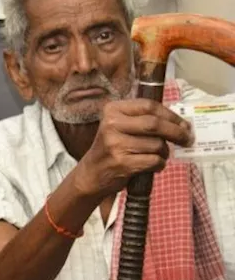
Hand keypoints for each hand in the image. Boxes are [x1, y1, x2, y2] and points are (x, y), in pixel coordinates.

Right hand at [72, 98, 192, 200]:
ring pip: (156, 144)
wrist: (91, 173)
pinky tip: (152, 166)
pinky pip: (154, 161)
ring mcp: (115, 144)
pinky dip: (159, 164)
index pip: (149, 106)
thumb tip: (182, 124)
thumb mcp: (121, 126)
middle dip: (176, 132)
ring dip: (164, 152)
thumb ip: (144, 119)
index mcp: (113, 110)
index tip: (184, 124)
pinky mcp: (121, 163)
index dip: (171, 115)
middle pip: (155, 124)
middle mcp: (111, 125)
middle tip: (187, 139)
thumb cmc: (113, 148)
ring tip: (157, 156)